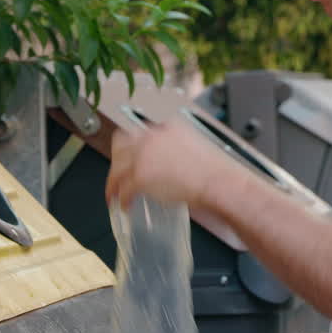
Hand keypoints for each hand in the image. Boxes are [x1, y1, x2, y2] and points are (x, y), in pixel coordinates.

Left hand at [104, 116, 240, 210]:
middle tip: (117, 175)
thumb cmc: (212, 168)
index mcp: (162, 127)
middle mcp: (149, 138)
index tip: (126, 155)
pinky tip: (125, 205)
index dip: (128, 146)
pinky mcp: (141, 177)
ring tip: (114, 194)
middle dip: (116, 162)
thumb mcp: (192, 141)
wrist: (217, 181)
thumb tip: (164, 155)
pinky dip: (123, 199)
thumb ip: (173, 142)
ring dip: (114, 184)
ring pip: (118, 169)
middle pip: (120, 147)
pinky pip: (124, 189)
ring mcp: (143, 156)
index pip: (134, 132)